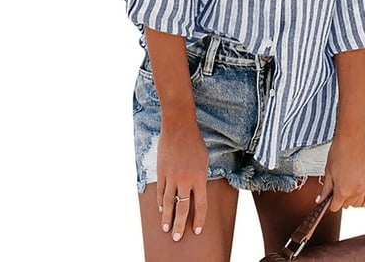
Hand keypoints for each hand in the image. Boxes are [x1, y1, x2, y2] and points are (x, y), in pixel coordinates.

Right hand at [157, 121, 208, 240]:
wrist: (179, 127)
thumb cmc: (194, 141)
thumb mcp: (204, 159)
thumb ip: (201, 176)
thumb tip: (197, 189)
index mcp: (200, 177)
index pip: (200, 205)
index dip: (199, 219)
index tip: (196, 230)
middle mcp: (185, 180)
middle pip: (182, 208)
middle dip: (179, 225)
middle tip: (176, 237)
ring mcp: (172, 176)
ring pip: (168, 203)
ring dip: (166, 217)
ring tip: (165, 229)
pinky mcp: (161, 171)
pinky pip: (160, 191)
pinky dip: (160, 202)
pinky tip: (160, 209)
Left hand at [316, 130, 364, 211]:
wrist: (351, 140)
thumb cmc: (339, 152)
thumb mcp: (328, 171)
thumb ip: (325, 189)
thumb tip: (320, 200)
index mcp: (342, 190)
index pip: (335, 207)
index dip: (330, 202)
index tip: (329, 195)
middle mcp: (355, 192)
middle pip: (345, 206)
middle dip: (339, 199)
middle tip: (336, 185)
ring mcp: (364, 188)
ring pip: (356, 204)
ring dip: (350, 199)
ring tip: (346, 186)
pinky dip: (362, 199)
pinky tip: (356, 192)